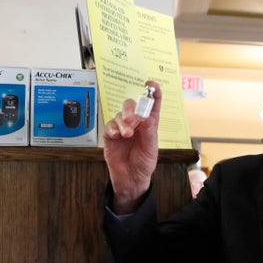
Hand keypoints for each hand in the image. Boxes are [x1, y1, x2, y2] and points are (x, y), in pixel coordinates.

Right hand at [102, 81, 160, 213]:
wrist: (131, 178)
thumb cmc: (144, 162)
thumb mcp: (151, 147)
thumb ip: (149, 131)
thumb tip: (146, 115)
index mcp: (149, 123)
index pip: (152, 103)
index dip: (153, 91)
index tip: (150, 84)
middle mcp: (135, 123)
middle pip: (131, 105)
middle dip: (131, 109)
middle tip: (132, 119)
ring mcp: (122, 128)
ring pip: (119, 115)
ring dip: (123, 122)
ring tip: (127, 134)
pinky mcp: (110, 135)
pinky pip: (109, 126)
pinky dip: (113, 129)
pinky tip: (117, 136)